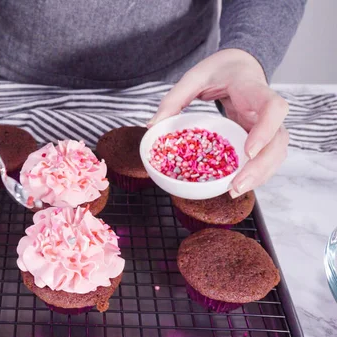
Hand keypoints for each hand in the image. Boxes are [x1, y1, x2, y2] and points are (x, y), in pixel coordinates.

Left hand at [148, 49, 288, 197]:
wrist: (239, 64)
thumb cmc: (219, 70)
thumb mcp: (194, 77)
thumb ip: (174, 99)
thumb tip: (152, 126)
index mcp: (252, 89)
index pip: (272, 107)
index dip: (266, 131)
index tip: (248, 152)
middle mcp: (266, 109)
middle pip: (279, 139)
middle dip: (261, 166)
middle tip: (235, 186)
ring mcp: (268, 123)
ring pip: (277, 152)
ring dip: (260, 175)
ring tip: (234, 190)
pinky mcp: (263, 135)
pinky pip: (267, 156)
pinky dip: (256, 173)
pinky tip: (238, 185)